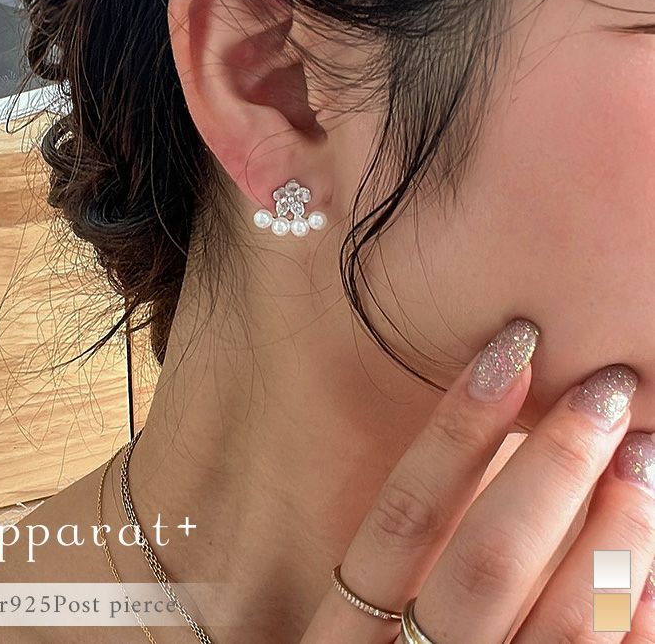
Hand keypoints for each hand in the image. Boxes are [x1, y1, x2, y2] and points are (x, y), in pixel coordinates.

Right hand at [301, 318, 654, 643]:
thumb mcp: (354, 634)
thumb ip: (400, 562)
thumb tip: (478, 457)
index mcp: (344, 643)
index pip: (398, 520)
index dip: (453, 434)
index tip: (508, 354)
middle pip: (484, 562)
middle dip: (550, 468)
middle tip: (605, 388)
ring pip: (561, 627)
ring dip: (616, 535)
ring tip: (648, 452)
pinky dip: (638, 617)